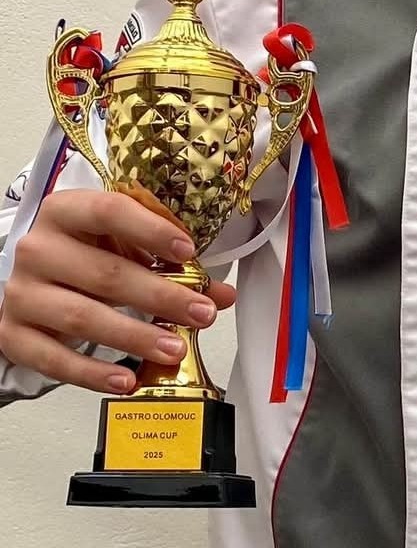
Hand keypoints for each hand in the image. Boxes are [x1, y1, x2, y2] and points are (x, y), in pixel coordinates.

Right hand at [0, 188, 236, 393]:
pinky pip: (54, 359)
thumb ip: (170, 262)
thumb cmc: (86, 253)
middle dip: (161, 296)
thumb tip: (221, 294)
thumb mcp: (124, 244)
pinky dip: (92, 373)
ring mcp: (21, 293)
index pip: (109, 212)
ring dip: (134, 336)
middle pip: (105, 273)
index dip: (151, 231)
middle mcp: (38, 248)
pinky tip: (126, 379)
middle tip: (201, 313)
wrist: (32, 278)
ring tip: (174, 348)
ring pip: (82, 317)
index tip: (189, 251)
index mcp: (66, 210)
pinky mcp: (12, 335)